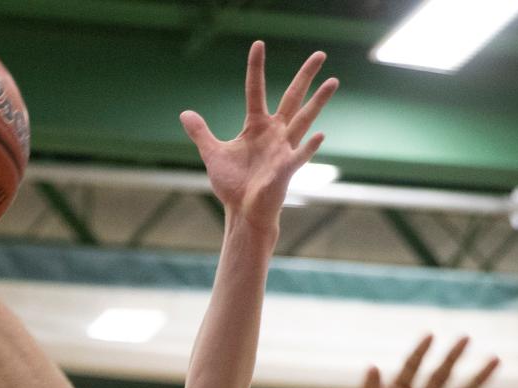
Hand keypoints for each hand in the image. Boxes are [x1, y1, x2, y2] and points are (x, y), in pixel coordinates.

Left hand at [180, 41, 337, 230]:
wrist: (242, 212)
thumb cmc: (232, 185)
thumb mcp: (213, 154)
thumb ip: (201, 133)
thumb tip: (185, 113)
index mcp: (257, 126)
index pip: (256, 90)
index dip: (256, 68)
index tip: (258, 44)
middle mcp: (274, 133)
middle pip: (292, 98)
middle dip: (305, 76)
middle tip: (320, 53)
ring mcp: (283, 149)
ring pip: (303, 120)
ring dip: (317, 102)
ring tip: (333, 81)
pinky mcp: (285, 170)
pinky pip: (299, 156)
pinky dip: (308, 147)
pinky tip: (320, 135)